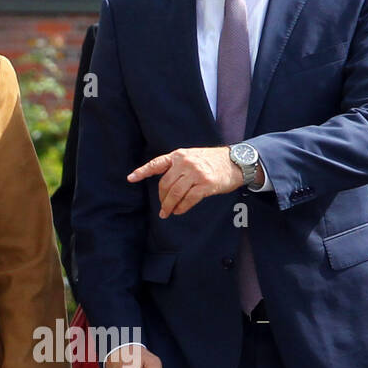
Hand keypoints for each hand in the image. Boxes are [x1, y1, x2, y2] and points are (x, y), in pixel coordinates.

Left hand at [128, 146, 243, 217]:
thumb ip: (178, 166)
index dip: (142, 171)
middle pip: (165, 184)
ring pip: (175, 193)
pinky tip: (179, 211)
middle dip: (161, 197)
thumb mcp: (192, 156)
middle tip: (162, 206)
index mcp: (179, 155)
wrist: (236, 162)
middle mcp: (185, 163)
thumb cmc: (213, 160)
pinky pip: (188, 199)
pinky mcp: (206, 185)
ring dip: (169, 206)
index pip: (156, 164)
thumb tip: (165, 184)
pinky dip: (181, 207)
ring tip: (167, 213)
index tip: (130, 178)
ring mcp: (196, 173)